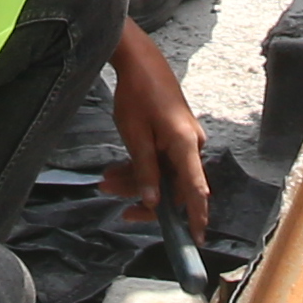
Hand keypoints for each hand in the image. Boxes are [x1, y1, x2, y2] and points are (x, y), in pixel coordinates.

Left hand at [101, 30, 212, 233]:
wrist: (141, 61)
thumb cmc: (137, 96)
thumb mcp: (135, 136)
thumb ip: (145, 171)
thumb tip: (152, 203)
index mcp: (185, 146)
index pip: (195, 191)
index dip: (196, 218)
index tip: (196, 241)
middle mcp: (191, 146)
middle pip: (173, 185)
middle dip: (143, 195)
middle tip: (112, 198)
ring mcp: (184, 141)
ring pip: (163, 174)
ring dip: (136, 181)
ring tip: (106, 181)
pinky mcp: (175, 137)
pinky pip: (160, 161)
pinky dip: (140, 167)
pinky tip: (116, 172)